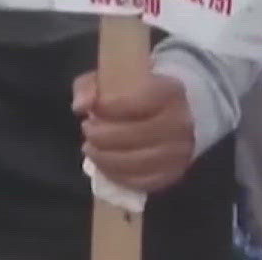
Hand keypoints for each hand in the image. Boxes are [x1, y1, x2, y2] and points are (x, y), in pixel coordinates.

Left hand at [73, 70, 196, 191]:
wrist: (170, 112)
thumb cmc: (133, 92)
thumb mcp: (107, 79)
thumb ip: (88, 87)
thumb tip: (81, 107)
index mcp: (168, 91)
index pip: (139, 102)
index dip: (110, 108)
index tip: (93, 110)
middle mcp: (180, 122)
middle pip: (137, 135)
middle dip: (102, 135)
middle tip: (87, 129)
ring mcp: (180, 151)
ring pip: (139, 162)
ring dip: (106, 158)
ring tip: (91, 148)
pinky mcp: (174, 172)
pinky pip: (144, 182)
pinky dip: (118, 176)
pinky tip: (104, 165)